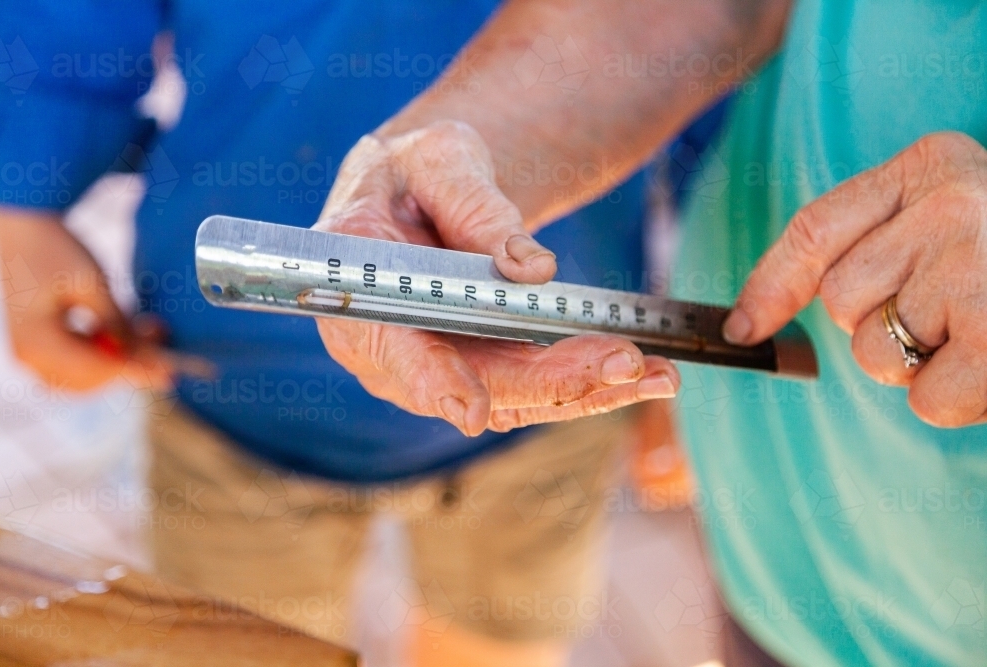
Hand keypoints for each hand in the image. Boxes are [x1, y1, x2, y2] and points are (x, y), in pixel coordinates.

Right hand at [0, 206, 173, 391]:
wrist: (22, 224)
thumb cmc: (55, 249)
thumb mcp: (93, 286)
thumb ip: (118, 325)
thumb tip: (147, 358)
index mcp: (38, 342)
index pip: (95, 370)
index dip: (135, 371)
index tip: (169, 372)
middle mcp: (28, 355)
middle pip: (89, 381)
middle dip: (128, 366)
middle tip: (164, 346)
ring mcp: (30, 351)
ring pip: (84, 375)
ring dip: (119, 360)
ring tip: (150, 330)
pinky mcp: (37, 343)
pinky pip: (74, 362)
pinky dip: (104, 352)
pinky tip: (130, 330)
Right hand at [314, 121, 678, 435]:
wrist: (417, 192)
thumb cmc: (412, 170)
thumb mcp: (436, 160)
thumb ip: (475, 206)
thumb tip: (534, 269)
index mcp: (360, 296)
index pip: (393, 347)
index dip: (433, 380)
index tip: (472, 410)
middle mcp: (393, 351)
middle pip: (474, 383)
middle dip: (551, 380)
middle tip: (624, 363)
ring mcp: (439, 368)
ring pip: (515, 398)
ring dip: (586, 390)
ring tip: (658, 375)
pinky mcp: (479, 369)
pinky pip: (533, 389)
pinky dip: (588, 383)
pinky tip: (646, 374)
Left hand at [723, 131, 986, 426]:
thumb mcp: (952, 219)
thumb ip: (877, 243)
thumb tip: (752, 319)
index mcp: (933, 165)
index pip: (816, 227)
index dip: (770, 283)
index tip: (742, 327)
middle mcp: (951, 202)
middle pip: (844, 301)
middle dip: (882, 328)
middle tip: (954, 318)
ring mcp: (978, 265)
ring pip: (876, 353)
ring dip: (924, 364)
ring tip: (986, 334)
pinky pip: (924, 399)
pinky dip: (958, 402)